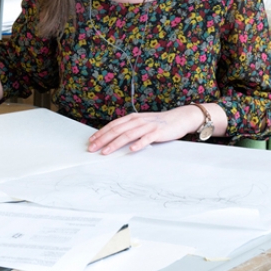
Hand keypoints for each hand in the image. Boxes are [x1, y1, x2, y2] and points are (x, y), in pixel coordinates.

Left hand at [88, 106, 204, 154]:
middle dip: (102, 140)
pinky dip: (138, 144)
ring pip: (128, 135)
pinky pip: (146, 139)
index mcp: (132, 118)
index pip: (113, 125)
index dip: (101, 133)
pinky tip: (131, 149)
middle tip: (92, 148)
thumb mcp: (141, 122)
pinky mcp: (157, 132)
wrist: (179, 118)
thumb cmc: (158, 123)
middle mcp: (137, 121)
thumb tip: (114, 137)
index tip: (91, 141)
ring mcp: (147, 126)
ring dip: (115, 144)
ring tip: (106, 152)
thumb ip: (129, 128)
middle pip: (117, 130)